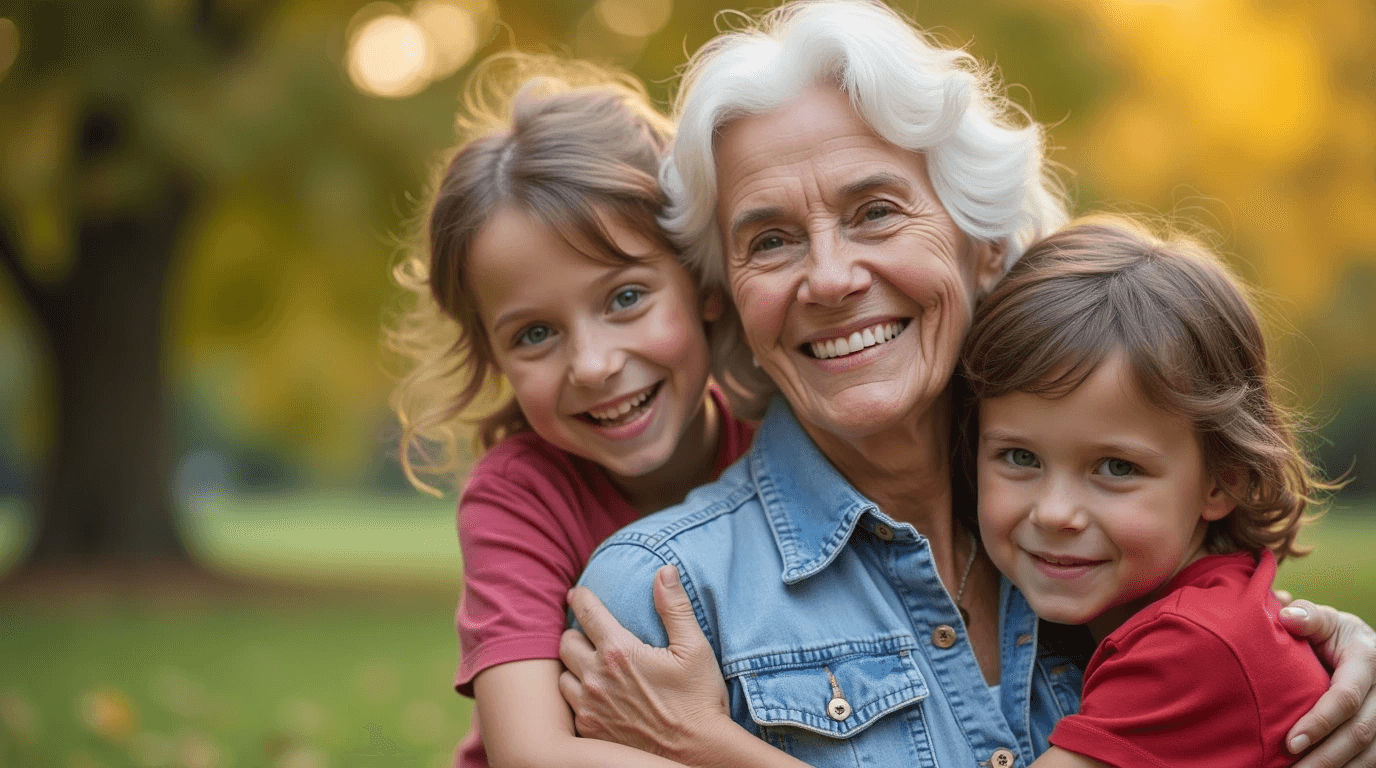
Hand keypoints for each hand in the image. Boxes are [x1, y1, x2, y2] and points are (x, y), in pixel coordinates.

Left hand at [559, 565, 732, 761]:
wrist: (698, 753)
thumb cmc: (700, 700)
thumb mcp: (694, 648)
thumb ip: (675, 606)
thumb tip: (664, 571)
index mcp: (620, 651)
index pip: (588, 612)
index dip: (581, 598)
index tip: (578, 593)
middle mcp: (597, 677)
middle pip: (566, 642)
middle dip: (575, 632)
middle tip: (587, 632)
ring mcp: (590, 707)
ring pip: (562, 676)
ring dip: (572, 666)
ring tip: (587, 664)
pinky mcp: (590, 730)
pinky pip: (569, 707)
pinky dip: (576, 696)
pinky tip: (592, 696)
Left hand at [1279, 598, 1375, 766]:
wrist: (1360, 647)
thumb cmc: (1333, 634)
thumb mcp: (1325, 619)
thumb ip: (1307, 617)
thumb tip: (1287, 615)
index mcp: (1367, 660)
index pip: (1346, 698)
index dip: (1320, 722)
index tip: (1290, 742)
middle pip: (1360, 733)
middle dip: (1325, 757)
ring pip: (1370, 754)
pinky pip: (1372, 759)